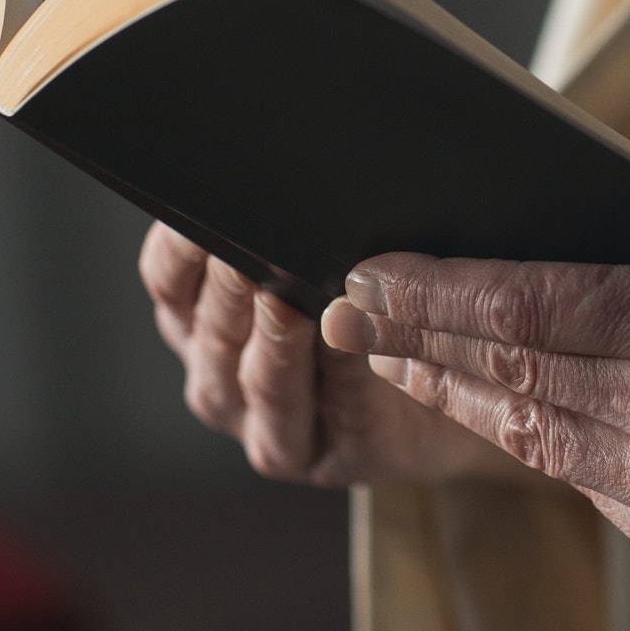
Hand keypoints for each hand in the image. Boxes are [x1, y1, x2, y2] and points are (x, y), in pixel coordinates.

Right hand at [138, 222, 532, 486]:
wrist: (459, 377)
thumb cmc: (390, 294)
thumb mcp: (342, 249)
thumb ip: (309, 225)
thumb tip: (301, 175)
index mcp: (205, 310)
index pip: (169, 274)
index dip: (182, 245)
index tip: (204, 209)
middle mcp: (219, 368)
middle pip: (208, 324)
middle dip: (231, 283)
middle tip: (251, 244)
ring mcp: (259, 420)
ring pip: (249, 378)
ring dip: (271, 338)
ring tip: (289, 298)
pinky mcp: (311, 455)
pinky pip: (310, 419)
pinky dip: (333, 381)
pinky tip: (355, 348)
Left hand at [320, 207, 629, 581]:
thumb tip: (539, 239)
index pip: (528, 304)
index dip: (433, 291)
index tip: (366, 272)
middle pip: (509, 372)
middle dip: (416, 341)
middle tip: (344, 315)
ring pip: (532, 438)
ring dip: (457, 396)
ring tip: (399, 362)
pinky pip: (586, 484)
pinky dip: (540, 441)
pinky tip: (498, 408)